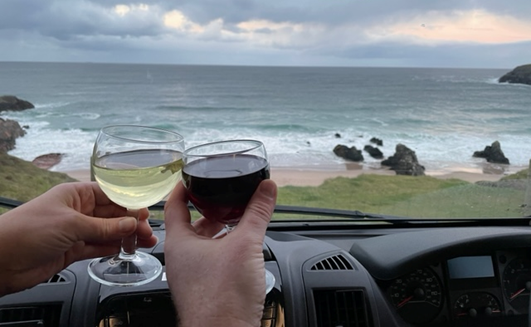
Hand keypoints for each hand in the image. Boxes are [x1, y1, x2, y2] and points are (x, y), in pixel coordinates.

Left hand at [0, 182, 156, 295]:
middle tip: (148, 231)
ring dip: (126, 237)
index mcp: (76, 195)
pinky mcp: (73, 250)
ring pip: (108, 232)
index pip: (110, 194)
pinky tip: (126, 249)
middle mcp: (78, 211)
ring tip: (144, 242)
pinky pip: (99, 246)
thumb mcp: (71, 225)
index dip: (129, 202)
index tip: (146, 211)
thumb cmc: (27, 231)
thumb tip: (131, 224)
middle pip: (112, 214)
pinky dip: (113, 248)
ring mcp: (75, 231)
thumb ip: (104, 227)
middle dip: (131, 222)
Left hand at [164, 180, 276, 326]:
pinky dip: (224, 249)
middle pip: (191, 224)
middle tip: (226, 198)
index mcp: (179, 243)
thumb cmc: (222, 297)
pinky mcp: (204, 289)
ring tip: (238, 221)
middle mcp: (181, 259)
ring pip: (203, 244)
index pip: (174, 204)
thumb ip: (257, 213)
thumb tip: (266, 188)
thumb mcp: (245, 244)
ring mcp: (191, 276)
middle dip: (210, 210)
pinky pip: (211, 260)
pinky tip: (241, 250)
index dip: (185, 186)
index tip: (194, 175)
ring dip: (219, 230)